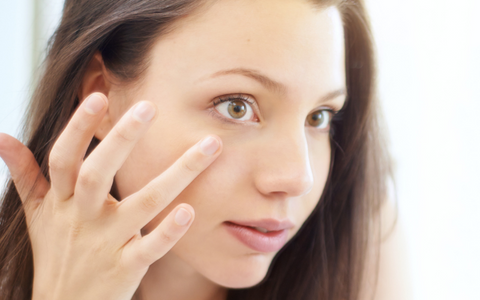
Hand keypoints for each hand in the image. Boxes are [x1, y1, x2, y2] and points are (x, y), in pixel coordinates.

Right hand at [0, 93, 221, 299]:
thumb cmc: (55, 252)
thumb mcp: (36, 213)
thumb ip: (25, 173)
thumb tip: (1, 136)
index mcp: (61, 201)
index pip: (64, 159)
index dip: (77, 129)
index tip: (98, 96)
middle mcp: (83, 218)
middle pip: (98, 174)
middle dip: (122, 139)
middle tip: (150, 106)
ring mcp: (105, 244)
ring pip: (143, 205)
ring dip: (177, 175)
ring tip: (209, 147)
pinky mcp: (125, 269)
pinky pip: (150, 249)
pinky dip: (168, 232)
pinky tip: (190, 211)